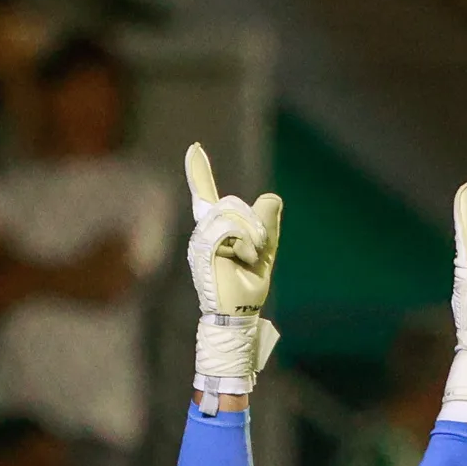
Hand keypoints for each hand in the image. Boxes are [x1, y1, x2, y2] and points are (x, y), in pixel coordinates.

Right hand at [185, 143, 283, 389]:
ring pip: (232, 214)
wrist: (238, 316)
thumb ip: (267, 225)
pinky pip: (230, 228)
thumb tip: (272, 196)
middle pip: (232, 204)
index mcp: (215, 232)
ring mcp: (201, 241)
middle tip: (255, 251)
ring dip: (251, 234)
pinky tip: (243, 258)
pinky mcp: (204, 250)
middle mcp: (203, 234)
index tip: (194, 149)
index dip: (200, 173)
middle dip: (253, 223)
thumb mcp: (265, 252)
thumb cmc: (247, 290)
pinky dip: (245, 242)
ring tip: (248, 257)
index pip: (206, 196)